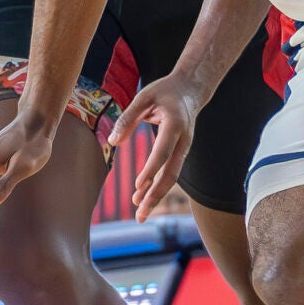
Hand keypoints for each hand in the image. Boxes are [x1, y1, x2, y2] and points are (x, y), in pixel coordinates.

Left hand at [109, 72, 207, 220]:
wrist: (191, 90)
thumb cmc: (164, 92)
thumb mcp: (144, 98)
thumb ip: (128, 118)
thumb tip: (112, 142)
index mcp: (175, 124)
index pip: (163, 151)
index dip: (151, 169)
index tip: (138, 185)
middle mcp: (184, 140)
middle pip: (172, 172)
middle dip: (156, 194)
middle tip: (140, 213)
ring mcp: (184, 148)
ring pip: (172, 177)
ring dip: (156, 196)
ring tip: (140, 214)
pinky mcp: (180, 153)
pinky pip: (170, 173)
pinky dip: (158, 187)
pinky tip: (144, 198)